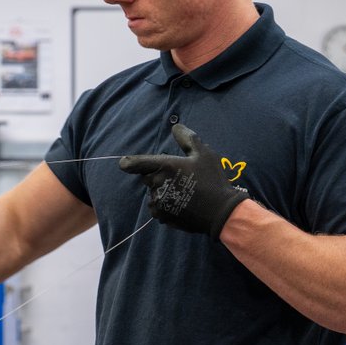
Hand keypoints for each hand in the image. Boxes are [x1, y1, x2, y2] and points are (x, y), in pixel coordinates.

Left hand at [119, 123, 248, 238]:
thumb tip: (175, 127)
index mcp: (164, 166)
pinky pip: (158, 208)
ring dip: (162, 191)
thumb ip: (187, 139)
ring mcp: (158, 202)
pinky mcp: (162, 217)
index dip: (129, 163)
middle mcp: (157, 184)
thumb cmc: (212, 180)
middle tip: (179, 177)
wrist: (221, 212)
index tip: (124, 164)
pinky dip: (166, 205)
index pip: (136, 163)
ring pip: (153, 193)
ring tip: (183, 192)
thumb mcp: (204, 154)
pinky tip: (182, 204)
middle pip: (148, 178)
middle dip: (158, 176)